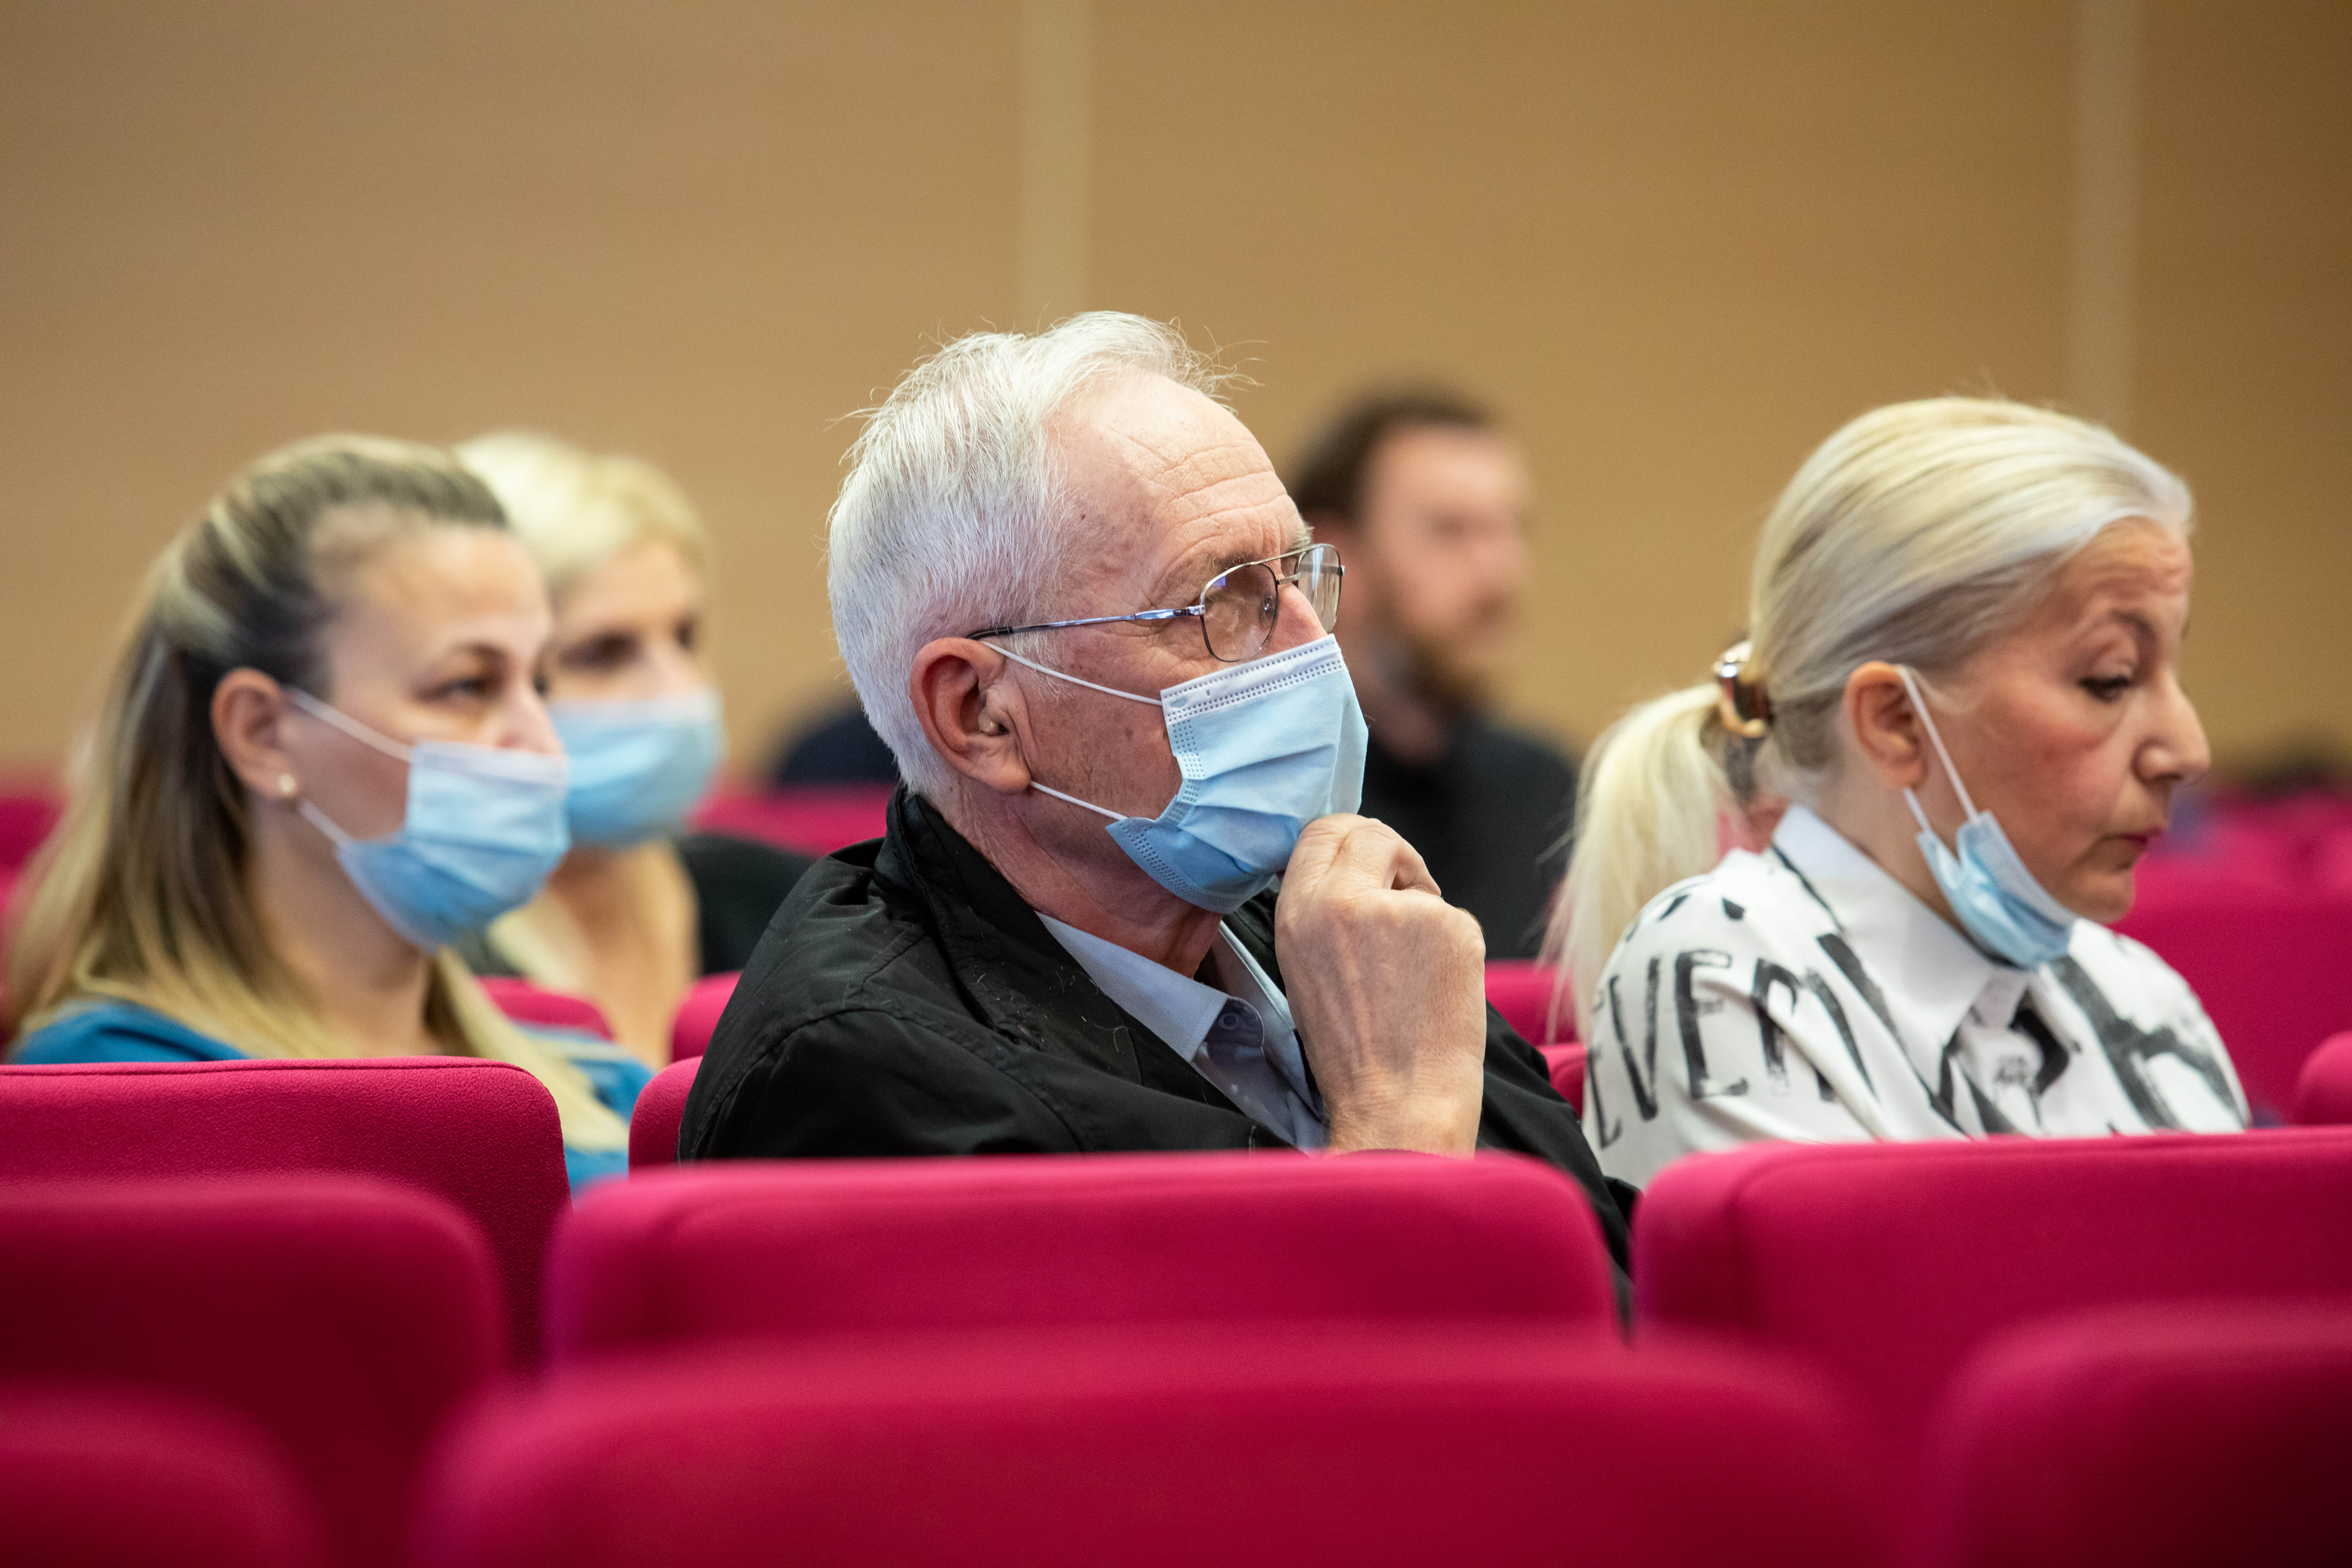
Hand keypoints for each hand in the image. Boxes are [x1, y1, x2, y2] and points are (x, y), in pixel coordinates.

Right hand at [1276, 815, 1487, 1156]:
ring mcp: (1402, 910)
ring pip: (1419, 885)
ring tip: (1411, 974)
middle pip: (1371, 833)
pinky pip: (1454, 917)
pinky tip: (1437, 988)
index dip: (1349, 840)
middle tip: (1403, 894)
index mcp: (1298, 913)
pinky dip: (1452, 945)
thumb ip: (1322, 913)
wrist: (1398, 1106)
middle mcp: (1343, 901)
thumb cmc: (1355, 1055)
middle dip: (1391, 857)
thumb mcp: (1306, 970)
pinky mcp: (1452, 925)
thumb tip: (1358, 872)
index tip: (1369, 863)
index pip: (1322, 830)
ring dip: (1422, 912)